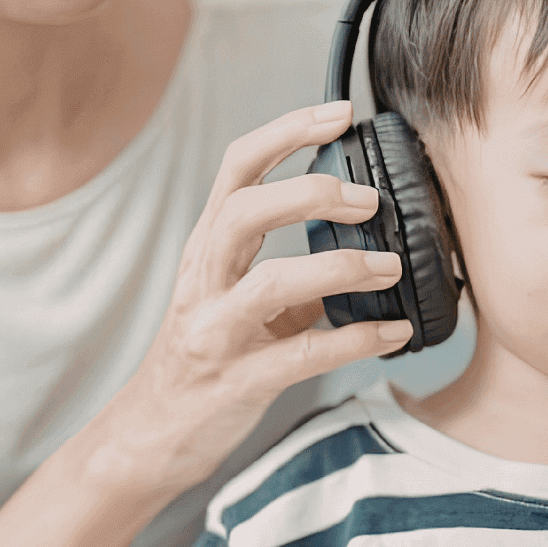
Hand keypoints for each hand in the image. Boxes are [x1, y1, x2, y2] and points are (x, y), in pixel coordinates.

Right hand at [85, 101, 411, 497]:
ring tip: (390, 265)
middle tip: (370, 200)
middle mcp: (204, 281)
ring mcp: (215, 331)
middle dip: (311, 193)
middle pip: (246, 210)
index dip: (286, 131)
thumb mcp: (237, 301)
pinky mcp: (237, 381)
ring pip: (272, 282)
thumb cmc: (205, 360)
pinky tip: (396, 332)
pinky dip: (356, 340)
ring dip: (340, 267)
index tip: (340, 112)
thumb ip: (290, 273)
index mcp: (207, 249)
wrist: (151, 434)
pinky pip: (302, 354)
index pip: (238, 167)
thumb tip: (365, 250)